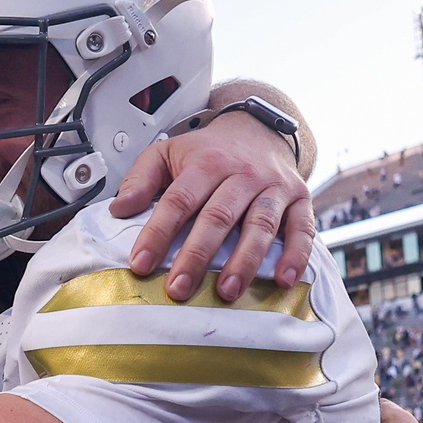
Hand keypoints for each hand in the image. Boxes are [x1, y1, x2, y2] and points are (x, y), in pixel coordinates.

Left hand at [111, 111, 312, 302]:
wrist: (258, 130)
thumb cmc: (209, 152)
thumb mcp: (168, 152)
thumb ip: (141, 178)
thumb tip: (120, 208)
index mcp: (206, 163)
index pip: (179, 200)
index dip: (158, 233)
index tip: (140, 265)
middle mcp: (242, 173)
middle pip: (218, 216)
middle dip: (197, 255)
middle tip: (179, 289)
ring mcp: (273, 187)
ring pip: (260, 225)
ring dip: (244, 261)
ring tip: (227, 292)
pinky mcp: (300, 199)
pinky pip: (302, 228)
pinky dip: (297, 255)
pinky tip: (284, 280)